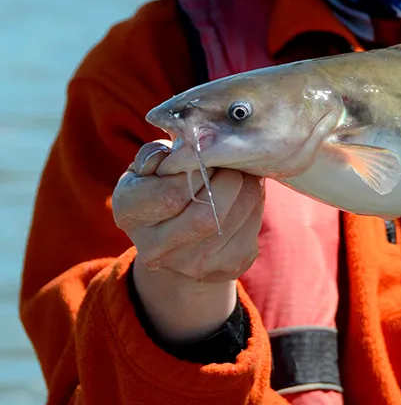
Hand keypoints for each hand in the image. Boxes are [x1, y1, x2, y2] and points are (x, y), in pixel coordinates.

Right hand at [111, 140, 264, 341]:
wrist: (177, 242)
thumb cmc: (161, 189)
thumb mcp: (148, 168)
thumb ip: (158, 154)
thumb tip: (184, 149)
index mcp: (129, 213)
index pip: (171, 194)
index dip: (197, 170)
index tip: (205, 157)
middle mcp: (155, 248)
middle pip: (207, 214)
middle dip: (228, 179)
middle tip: (229, 164)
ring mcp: (193, 264)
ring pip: (235, 217)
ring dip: (247, 187)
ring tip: (240, 174)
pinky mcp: (228, 266)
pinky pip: (252, 226)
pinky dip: (255, 202)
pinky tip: (246, 194)